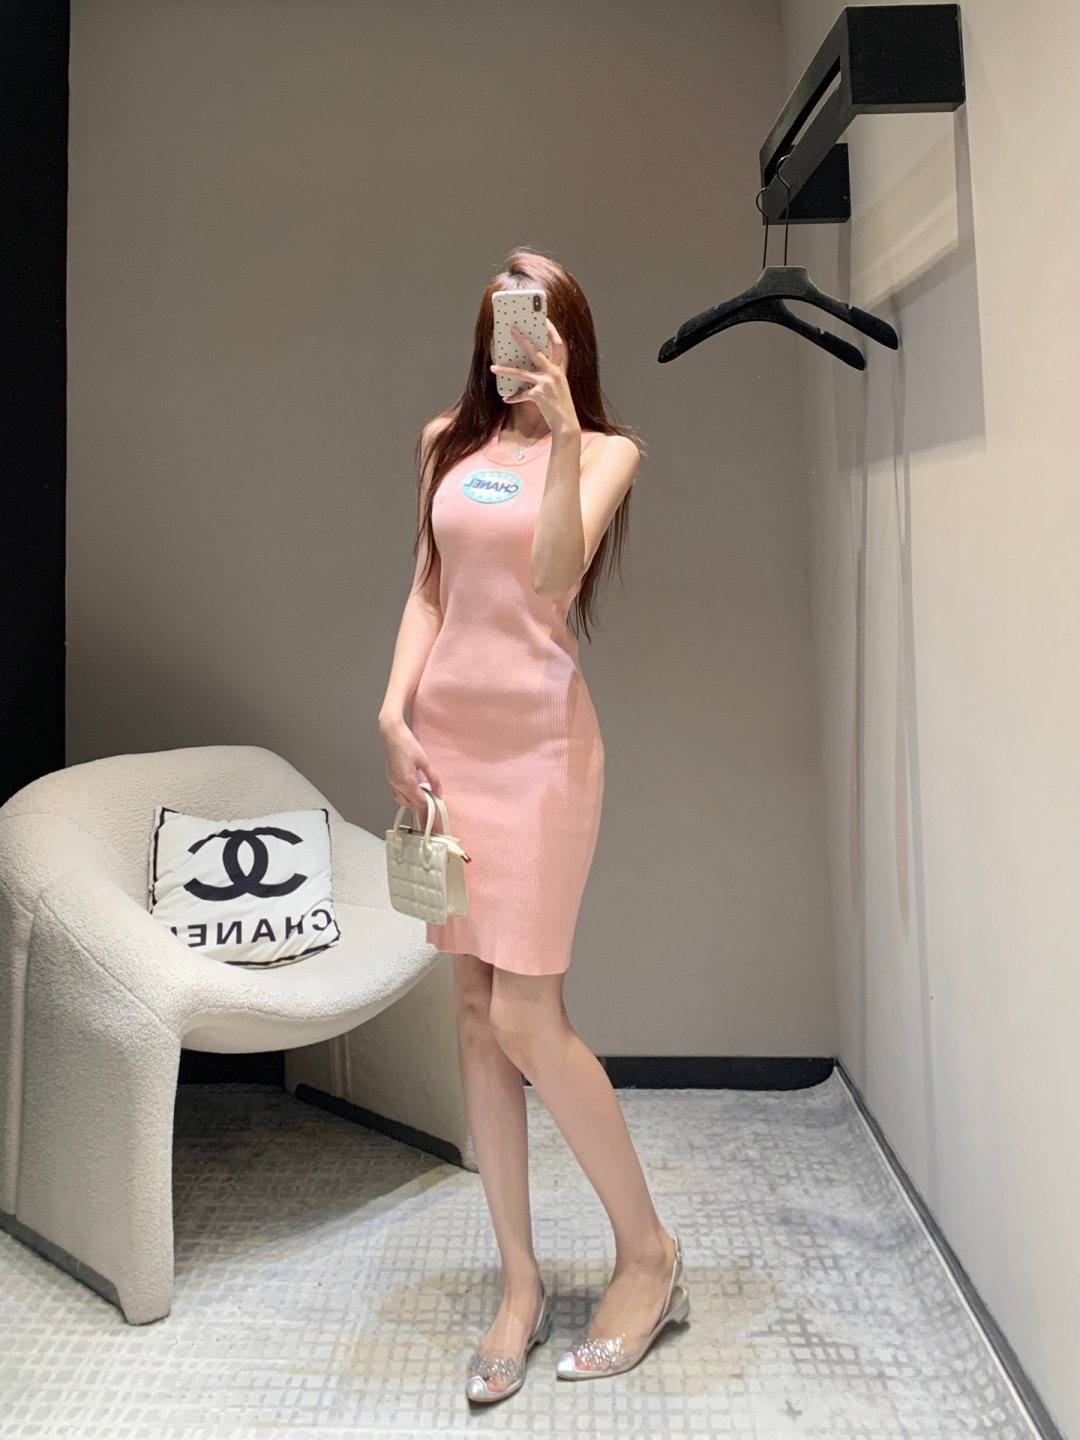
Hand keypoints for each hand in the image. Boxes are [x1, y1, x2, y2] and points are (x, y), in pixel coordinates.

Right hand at [380, 716, 441, 810]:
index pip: (419, 802)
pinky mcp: (389, 778)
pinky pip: (397, 794)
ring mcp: (391, 782)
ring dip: (413, 800)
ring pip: (402, 801)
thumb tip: (439, 792)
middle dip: (421, 802)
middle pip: (411, 804)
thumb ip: (433, 778)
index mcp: (406, 782)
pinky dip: (405, 796)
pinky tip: (413, 787)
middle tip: (431, 793)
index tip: (437, 796)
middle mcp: (397, 785)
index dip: (430, 802)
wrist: (391, 734)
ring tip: (422, 790)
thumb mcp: (424, 761)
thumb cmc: (407, 744)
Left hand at [490, 319, 578, 435]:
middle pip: (536, 351)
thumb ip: (546, 376)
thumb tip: (528, 371)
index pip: (558, 345)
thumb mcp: (557, 387)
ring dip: (505, 370)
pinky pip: (521, 394)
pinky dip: (513, 397)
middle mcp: (554, 373)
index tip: (544, 320)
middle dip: (523, 340)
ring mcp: (546, 383)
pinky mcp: (539, 395)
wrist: (566, 423)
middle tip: (512, 330)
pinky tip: (506, 399)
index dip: (552, 331)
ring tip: (493, 367)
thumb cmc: (560, 405)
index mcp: (559, 369)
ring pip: (521, 373)